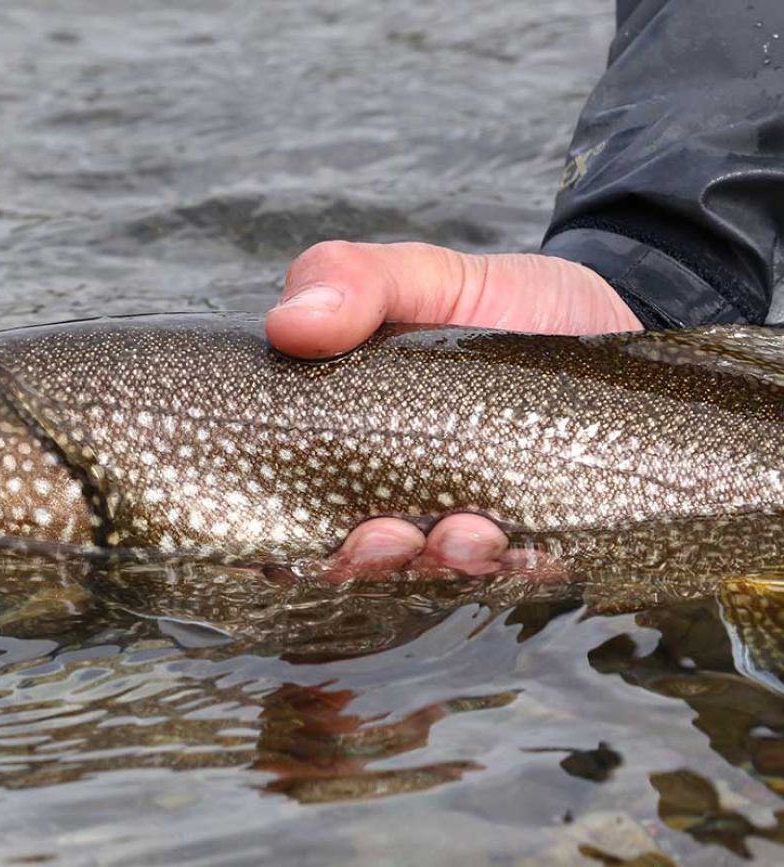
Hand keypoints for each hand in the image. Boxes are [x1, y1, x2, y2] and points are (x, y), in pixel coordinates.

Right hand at [267, 241, 641, 575]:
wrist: (621, 309)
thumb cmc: (507, 301)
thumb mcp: (426, 274)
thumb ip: (353, 280)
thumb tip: (286, 323)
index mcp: (350, 442)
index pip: (292, 508)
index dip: (280, 536)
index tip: (299, 527)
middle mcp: (398, 495)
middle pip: (353, 558)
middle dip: (363, 560)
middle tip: (385, 534)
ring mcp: (466, 522)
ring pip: (432, 573)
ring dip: (440, 566)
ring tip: (466, 534)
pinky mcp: (537, 537)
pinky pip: (516, 573)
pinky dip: (513, 568)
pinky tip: (525, 549)